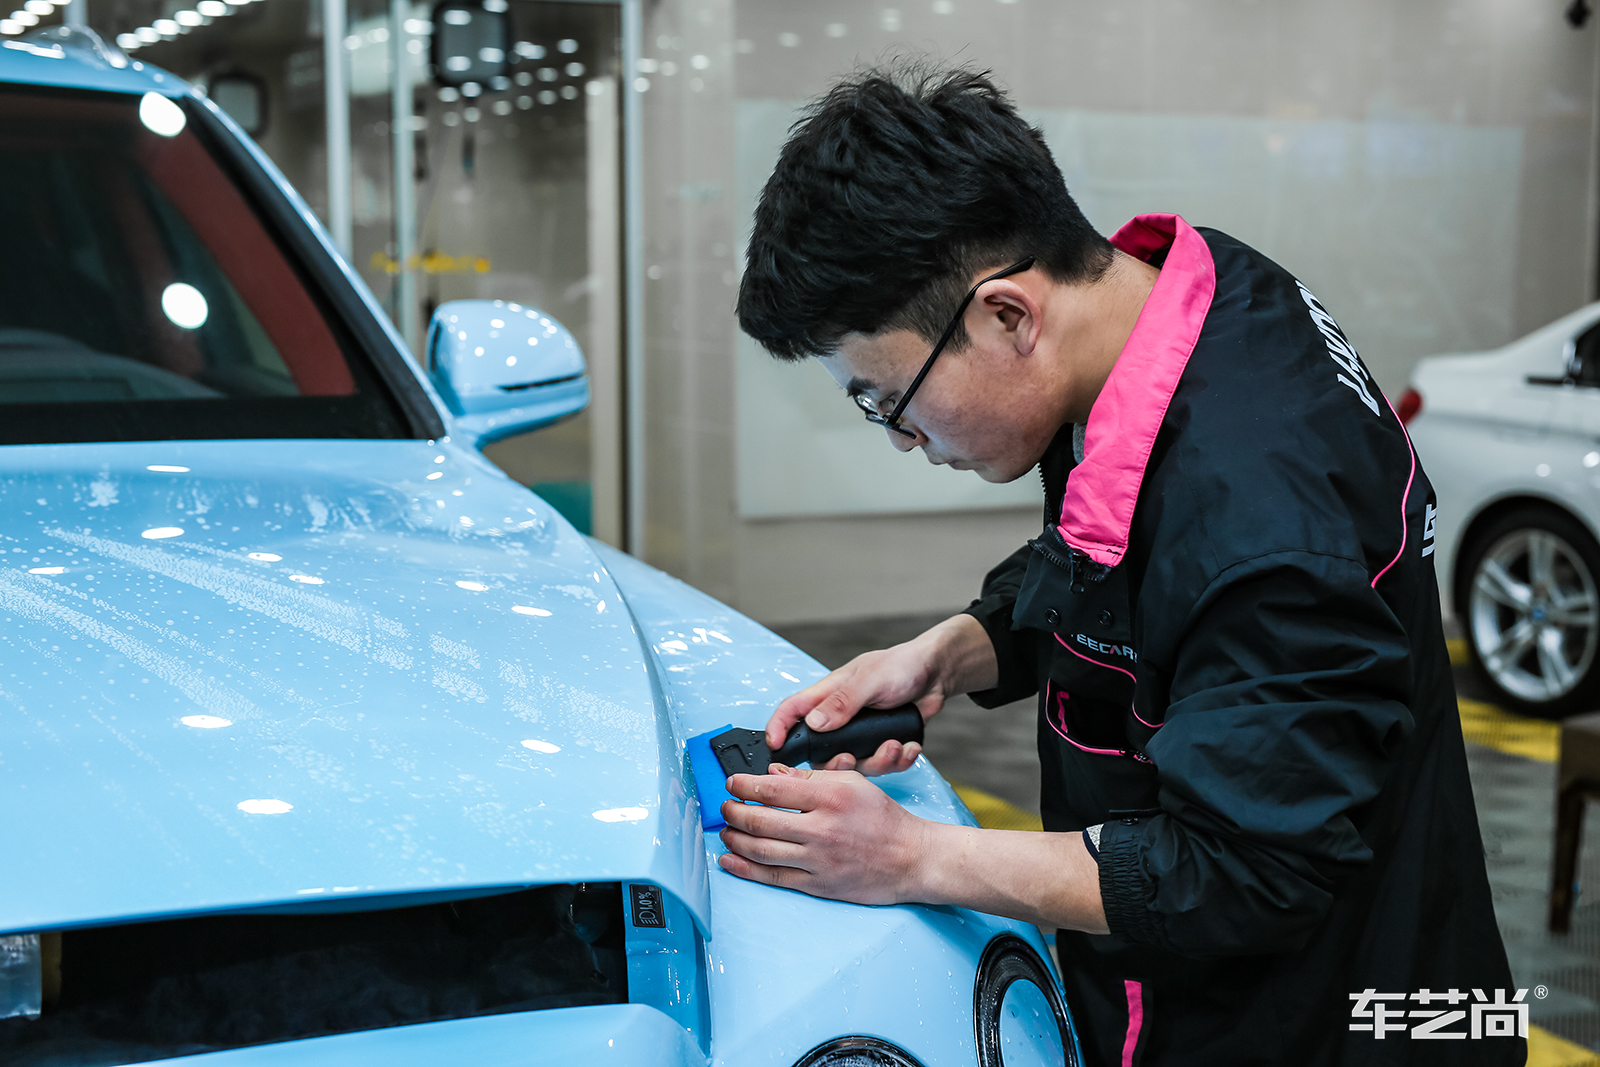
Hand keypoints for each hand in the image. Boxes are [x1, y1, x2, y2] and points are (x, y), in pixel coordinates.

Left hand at [719, 766, 1108, 933]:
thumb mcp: (852, 782)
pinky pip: (774, 877)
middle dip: (733, 812)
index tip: (731, 782)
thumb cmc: (884, 819)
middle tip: (724, 806)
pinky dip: (746, 869)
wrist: (912, 858)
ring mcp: (818, 860)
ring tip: (724, 829)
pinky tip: (730, 860)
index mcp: (829, 796)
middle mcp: (821, 828)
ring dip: (735, 839)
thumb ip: (811, 777)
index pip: (773, 788)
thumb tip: (774, 775)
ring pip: (762, 850)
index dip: (744, 785)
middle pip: (761, 821)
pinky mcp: (818, 884)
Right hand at [766, 614, 997, 775]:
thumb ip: (842, 702)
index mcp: (828, 696)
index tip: (774, 747)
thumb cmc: (900, 666)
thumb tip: (814, 723)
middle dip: (837, 764)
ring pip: (854, 764)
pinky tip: (909, 747)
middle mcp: (840, 718)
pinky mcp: (881, 743)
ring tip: (894, 747)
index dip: (779, 729)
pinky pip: (882, 765)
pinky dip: (897, 760)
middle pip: (821, 752)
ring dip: (876, 762)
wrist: (936, 674)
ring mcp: (860, 733)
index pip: (792, 712)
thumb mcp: (870, 680)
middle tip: (852, 760)